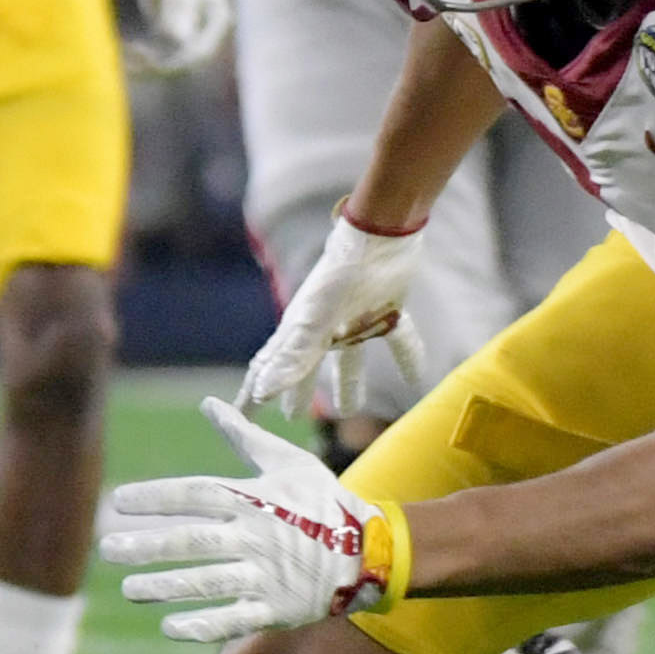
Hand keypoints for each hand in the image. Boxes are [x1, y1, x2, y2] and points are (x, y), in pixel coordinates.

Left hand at [103, 398, 408, 642]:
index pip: (196, 494)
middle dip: (148, 545)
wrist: (373, 551)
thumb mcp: (288, 462)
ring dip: (166, 586)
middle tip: (106, 549)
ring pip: (209, 582)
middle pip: (194, 540)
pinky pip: (236, 619)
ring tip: (129, 588)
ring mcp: (269, 575)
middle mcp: (258, 537)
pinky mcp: (280, 609)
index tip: (117, 502)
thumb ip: (243, 436)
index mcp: (255, 499)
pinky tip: (169, 627)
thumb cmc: (323, 502)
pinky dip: (204, 625)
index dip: (156, 497)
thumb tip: (209, 402)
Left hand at [125, 0, 232, 72]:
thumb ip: (178, 8)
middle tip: (130, 68)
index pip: (199, 53)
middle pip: (184, 62)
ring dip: (145, 64)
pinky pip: (155, 50)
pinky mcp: (166, 28)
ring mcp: (185, 31)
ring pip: (167, 59)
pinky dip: (139, 54)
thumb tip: (177, 39)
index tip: (149, 63)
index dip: (175, 63)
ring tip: (121, 57)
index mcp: (216, 20)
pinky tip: (122, 49)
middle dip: (157, 68)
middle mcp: (203, 30)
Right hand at [241, 209, 426, 421]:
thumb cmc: (341, 276)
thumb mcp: (314, 322)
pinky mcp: (386, 310)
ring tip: (349, 410)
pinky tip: (415, 379)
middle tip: (290, 418)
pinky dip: (405, 359)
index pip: (270, 366)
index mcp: (300, 330)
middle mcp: (325, 328)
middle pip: (306, 366)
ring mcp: (355, 319)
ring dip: (348, 384)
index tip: (239, 414)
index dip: (252, 391)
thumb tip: (261, 394)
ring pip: (349, 360)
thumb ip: (293, 358)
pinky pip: (396, 341)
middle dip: (297, 391)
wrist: (380, 235)